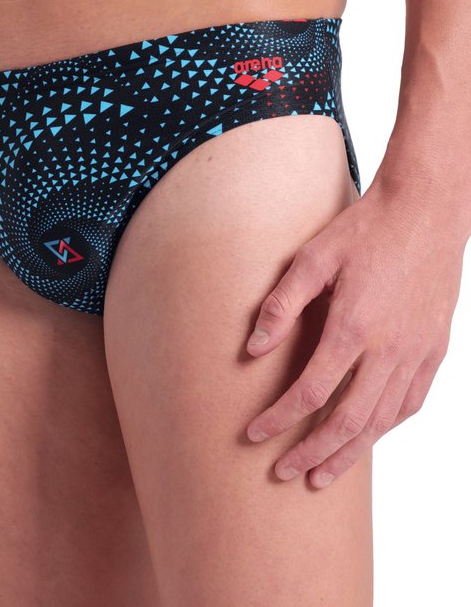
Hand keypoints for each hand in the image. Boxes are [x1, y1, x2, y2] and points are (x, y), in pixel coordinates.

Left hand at [243, 178, 465, 487]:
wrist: (425, 211)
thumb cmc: (364, 230)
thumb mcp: (311, 258)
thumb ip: (280, 305)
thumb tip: (251, 350)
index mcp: (353, 326)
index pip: (309, 392)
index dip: (278, 420)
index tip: (253, 435)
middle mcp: (389, 349)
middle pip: (347, 421)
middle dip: (312, 453)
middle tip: (283, 474)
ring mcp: (417, 353)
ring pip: (382, 421)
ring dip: (350, 452)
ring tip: (322, 474)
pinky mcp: (434, 349)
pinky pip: (411, 403)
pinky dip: (385, 427)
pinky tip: (367, 436)